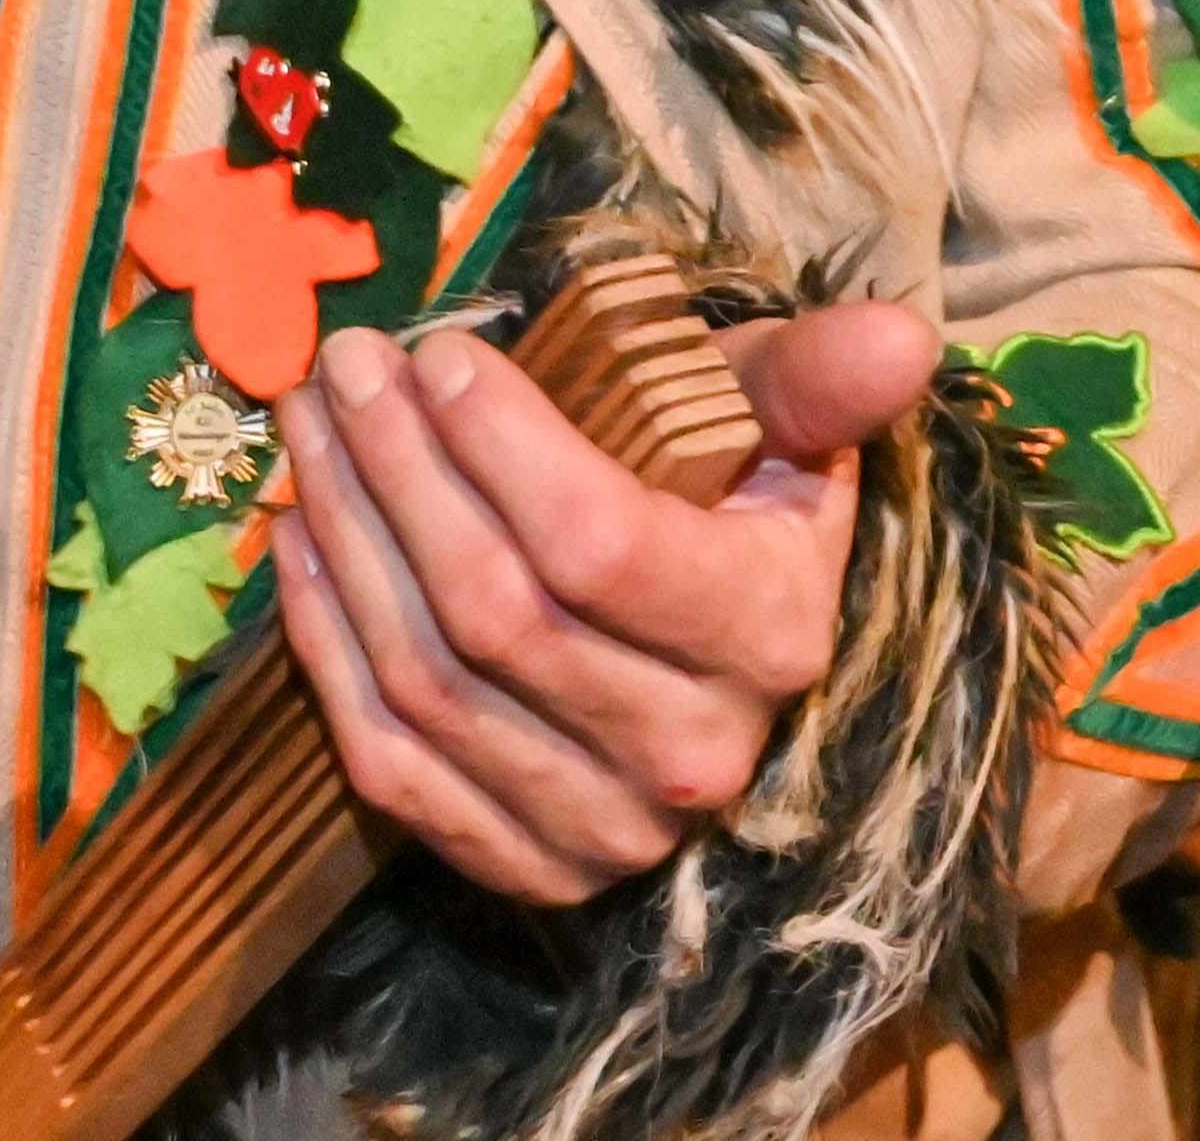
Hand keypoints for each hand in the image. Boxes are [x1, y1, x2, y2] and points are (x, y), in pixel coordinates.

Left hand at [269, 294, 938, 903]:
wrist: (718, 684)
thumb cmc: (735, 516)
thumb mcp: (780, 435)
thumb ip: (816, 380)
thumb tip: (903, 330)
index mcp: (769, 635)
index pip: (600, 544)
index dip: (500, 445)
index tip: (438, 351)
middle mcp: (692, 754)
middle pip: (496, 609)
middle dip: (398, 470)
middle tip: (344, 368)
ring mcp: (602, 827)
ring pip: (429, 680)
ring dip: (345, 540)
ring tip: (309, 431)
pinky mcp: (522, 868)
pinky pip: (389, 763)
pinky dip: (324, 649)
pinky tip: (295, 546)